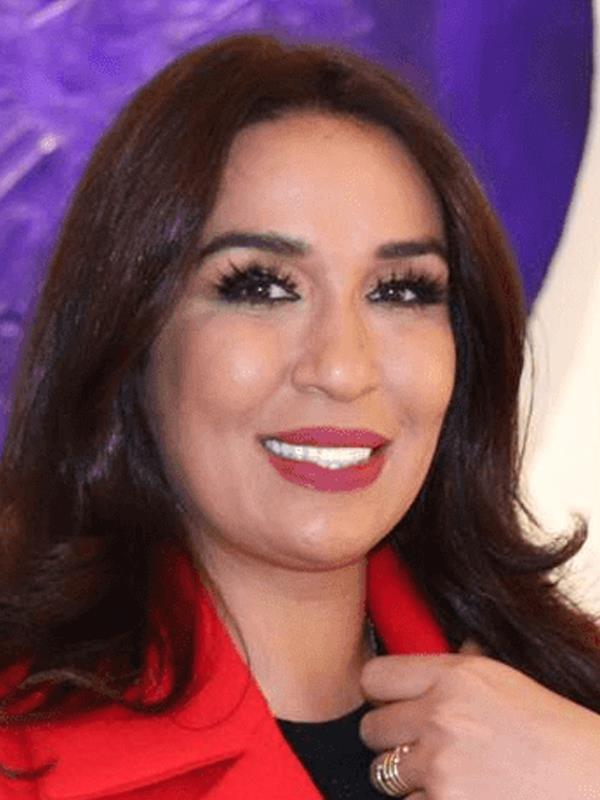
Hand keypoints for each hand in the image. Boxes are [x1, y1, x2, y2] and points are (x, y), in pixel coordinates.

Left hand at [360, 639, 599, 798]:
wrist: (595, 783)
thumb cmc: (557, 735)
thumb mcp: (506, 681)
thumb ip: (459, 670)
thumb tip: (428, 660)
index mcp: (456, 677)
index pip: (374, 677)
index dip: (380, 696)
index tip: (392, 706)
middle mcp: (442, 716)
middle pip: (371, 729)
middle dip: (390, 742)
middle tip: (420, 749)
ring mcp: (442, 767)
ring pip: (385, 775)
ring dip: (408, 782)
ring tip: (450, 779)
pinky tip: (462, 797)